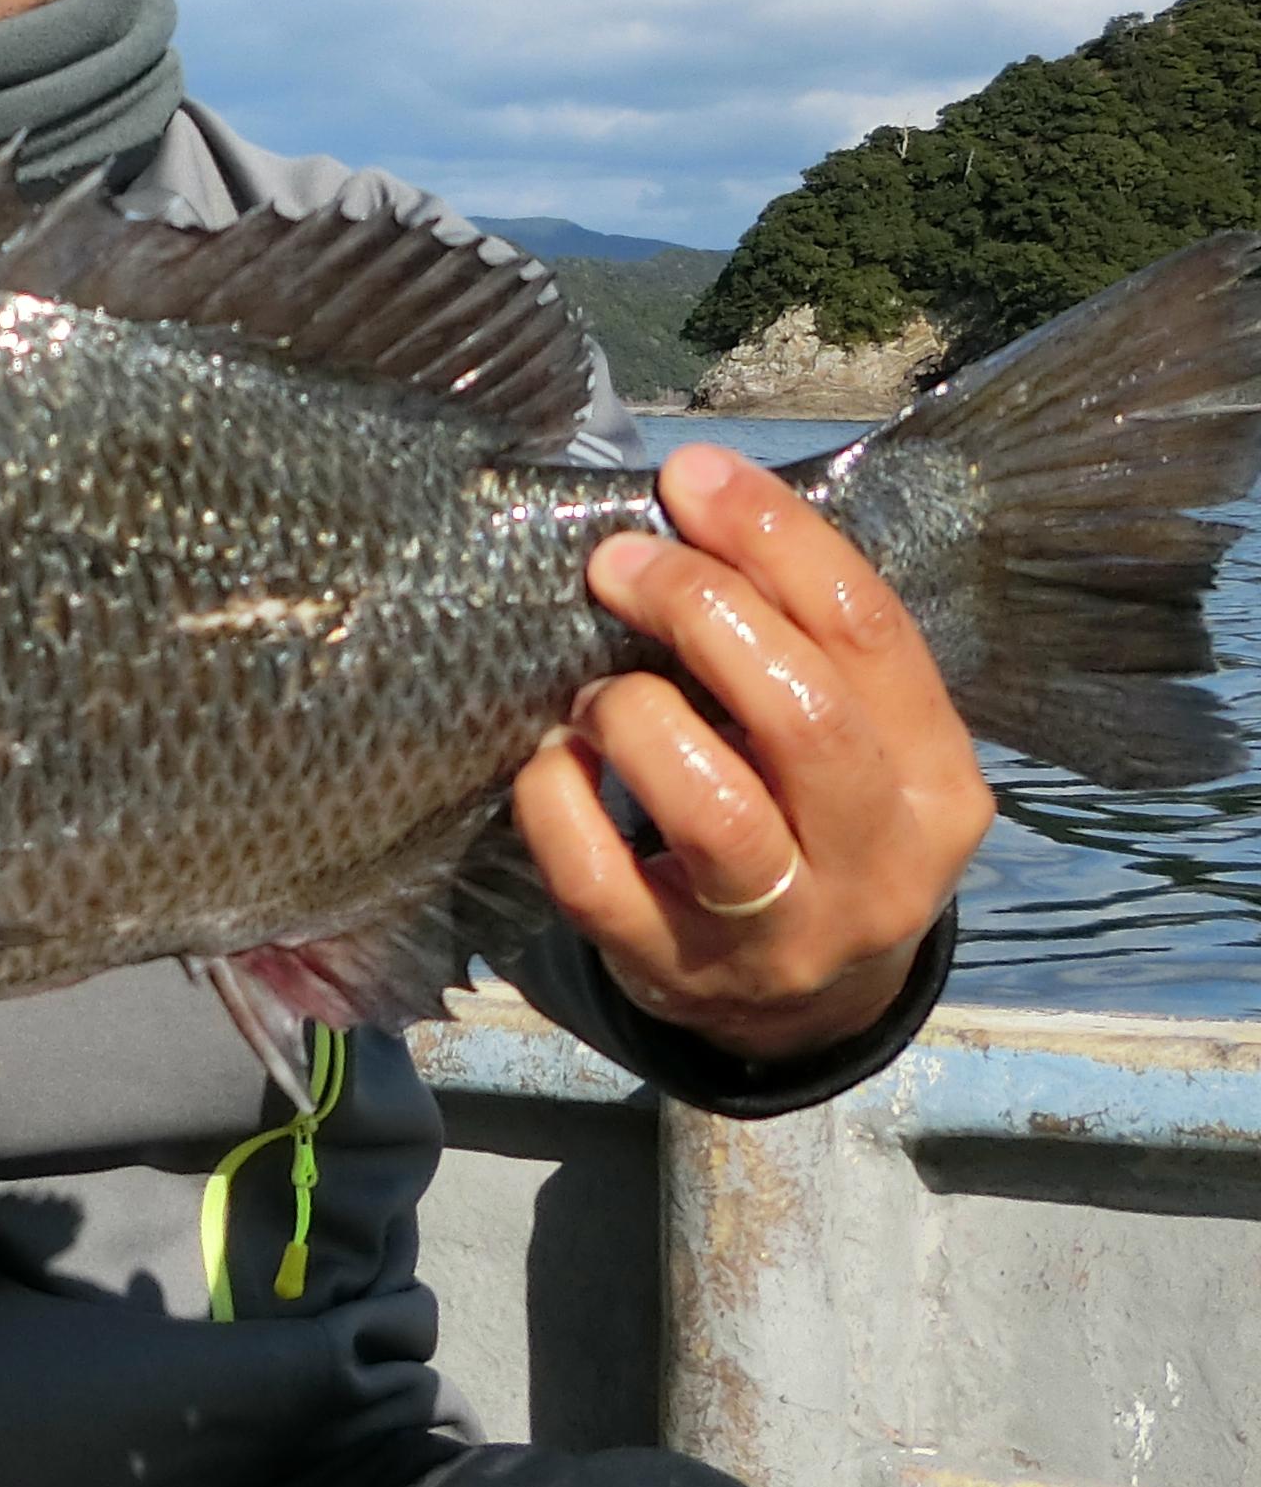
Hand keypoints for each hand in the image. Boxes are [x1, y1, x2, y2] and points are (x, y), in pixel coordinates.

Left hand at [512, 444, 991, 1063]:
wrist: (805, 1010)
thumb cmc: (815, 821)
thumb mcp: (853, 737)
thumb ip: (801, 639)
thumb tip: (693, 497)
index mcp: (938, 780)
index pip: (867, 630)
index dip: (773, 536)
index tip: (690, 476)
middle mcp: (878, 864)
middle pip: (800, 712)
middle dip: (697, 608)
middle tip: (618, 563)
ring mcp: (782, 933)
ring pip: (711, 805)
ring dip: (634, 713)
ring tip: (596, 690)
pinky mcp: (678, 974)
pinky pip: (598, 878)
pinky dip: (556, 801)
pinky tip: (549, 760)